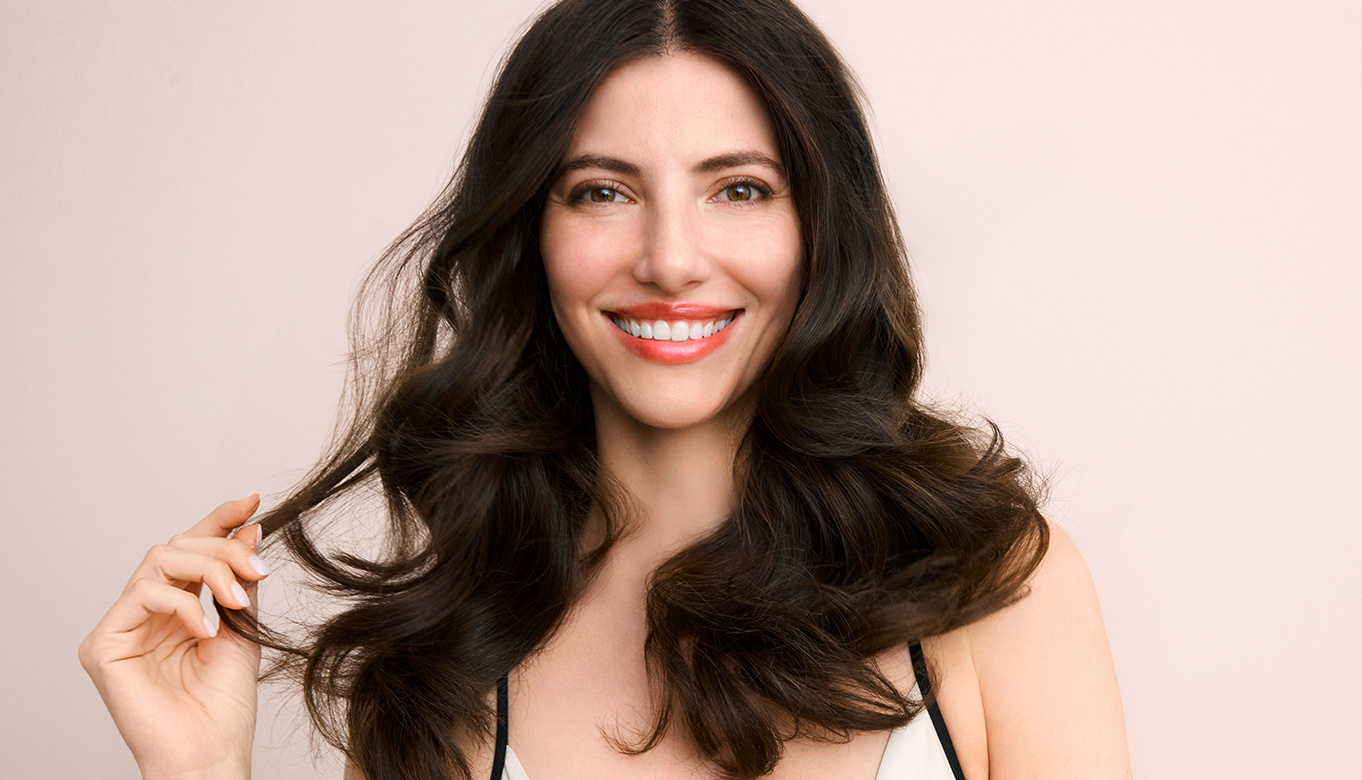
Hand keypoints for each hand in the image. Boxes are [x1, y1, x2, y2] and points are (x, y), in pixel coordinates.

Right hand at [79, 495, 271, 779]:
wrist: (210, 753)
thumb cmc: (224, 704)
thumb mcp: (243, 626)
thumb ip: (240, 579)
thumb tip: (250, 528)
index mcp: (178, 606)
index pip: (192, 549)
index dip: (220, 520)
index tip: (253, 502)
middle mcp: (146, 611)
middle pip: (176, 547)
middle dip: (223, 550)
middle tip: (257, 570)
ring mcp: (122, 626)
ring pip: (158, 561)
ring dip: (208, 570)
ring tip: (237, 600)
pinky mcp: (103, 644)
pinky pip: (141, 595)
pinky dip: (182, 603)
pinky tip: (206, 629)